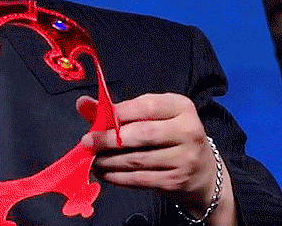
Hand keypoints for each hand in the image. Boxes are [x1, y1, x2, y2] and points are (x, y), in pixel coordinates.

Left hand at [76, 93, 235, 225]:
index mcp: (181, 107)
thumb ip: (118, 109)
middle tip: (86, 142)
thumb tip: (82, 103)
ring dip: (109, 160)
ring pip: (137, 159)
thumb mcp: (151, 116)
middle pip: (141, 134)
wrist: (203, 173)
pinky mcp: (176, 182)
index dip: (119, 112)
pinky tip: (103, 173)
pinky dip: (117, 177)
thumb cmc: (169, 135)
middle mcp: (188, 131)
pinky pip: (140, 179)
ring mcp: (184, 159)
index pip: (147, 106)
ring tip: (92, 158)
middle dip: (108, 139)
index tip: (96, 119)